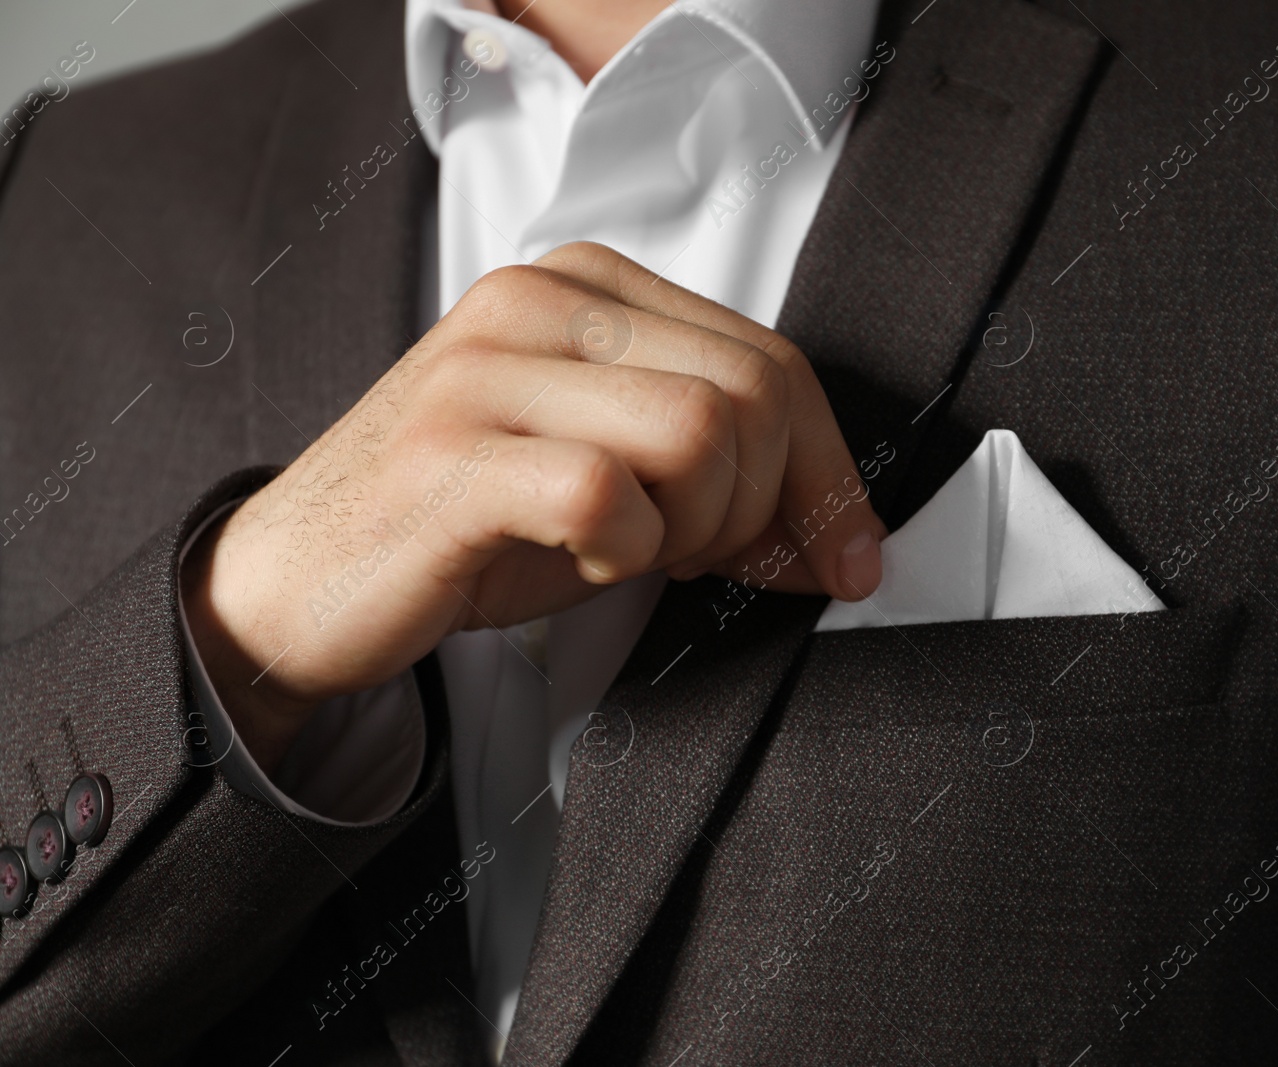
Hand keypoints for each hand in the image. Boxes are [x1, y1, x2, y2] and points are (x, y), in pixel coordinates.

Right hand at [181, 242, 885, 771]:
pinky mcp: (451, 454)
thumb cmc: (466, 526)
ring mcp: (488, 370)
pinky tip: (578, 560)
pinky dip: (623, 553)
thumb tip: (846, 537)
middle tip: (705, 555)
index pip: (772, 358)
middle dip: (765, 505)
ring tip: (631, 550)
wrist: (298, 581)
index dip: (828, 471)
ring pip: (699, 432)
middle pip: (753, 391)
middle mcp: (539, 302)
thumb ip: (721, 473)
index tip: (846, 554)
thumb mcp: (613, 479)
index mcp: (587, 286)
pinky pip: (606, 496)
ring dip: (695, 528)